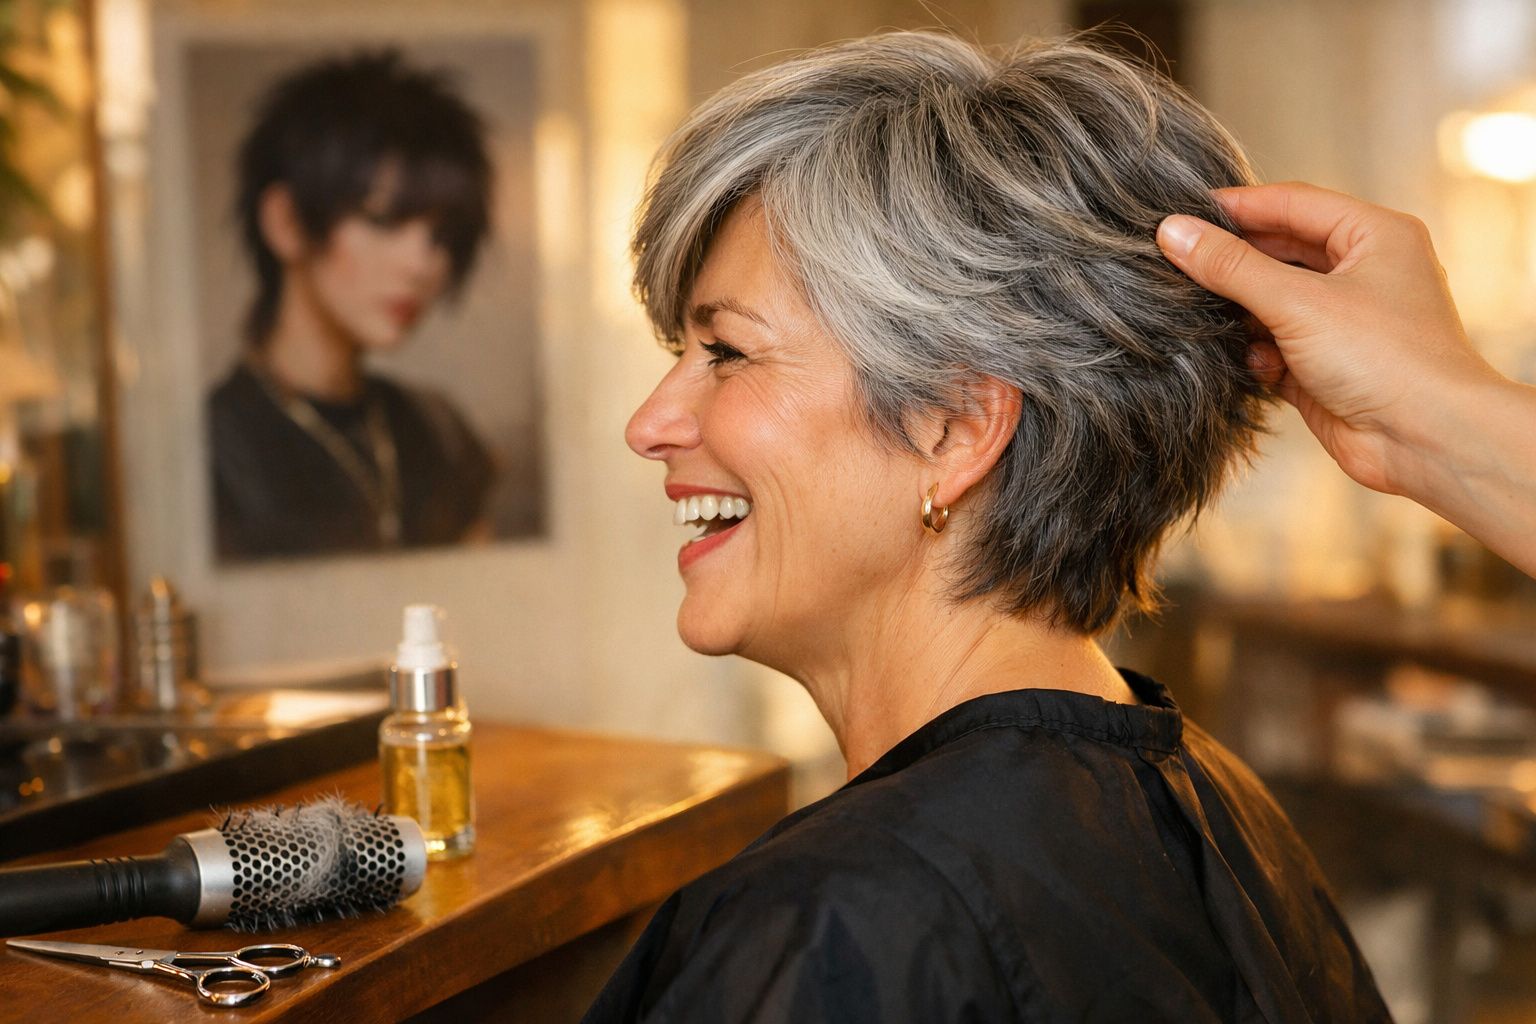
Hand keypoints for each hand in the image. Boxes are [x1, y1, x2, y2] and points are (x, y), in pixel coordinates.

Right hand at [1156, 181, 1535, 577]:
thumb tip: (1174, 232)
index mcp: (1374, 235)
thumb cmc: (1386, 358)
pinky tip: (1256, 365)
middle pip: (1279, 252)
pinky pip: (1277, 345)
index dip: (1236, 207)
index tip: (1180, 214)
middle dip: (1233, 264)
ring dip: (1242, 313)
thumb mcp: (1298, 302)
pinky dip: (1259, 352)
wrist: (1426, 440)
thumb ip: (1231, 266)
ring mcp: (1345, 320)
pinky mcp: (1327, 364)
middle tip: (1177, 265)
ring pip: (1273, 301)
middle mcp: (1363, 272)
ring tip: (1207, 317)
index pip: (1292, 203)